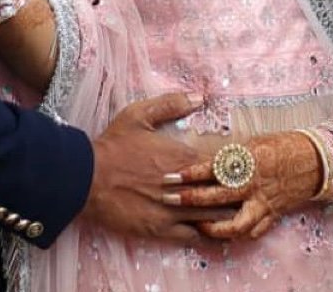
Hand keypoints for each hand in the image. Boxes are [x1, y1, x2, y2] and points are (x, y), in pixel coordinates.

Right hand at [82, 92, 239, 242]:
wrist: (86, 179)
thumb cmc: (114, 145)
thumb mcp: (139, 115)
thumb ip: (171, 104)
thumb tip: (199, 96)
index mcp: (182, 157)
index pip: (222, 165)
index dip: (233, 166)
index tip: (239, 165)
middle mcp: (182, 186)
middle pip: (222, 193)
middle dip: (235, 191)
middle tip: (246, 189)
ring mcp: (172, 211)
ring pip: (212, 218)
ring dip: (224, 213)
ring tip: (234, 210)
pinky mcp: (160, 230)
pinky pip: (192, 237)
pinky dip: (205, 234)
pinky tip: (211, 230)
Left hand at [162, 131, 320, 240]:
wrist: (312, 160)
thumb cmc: (280, 145)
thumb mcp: (252, 141)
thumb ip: (230, 154)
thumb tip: (204, 158)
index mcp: (249, 160)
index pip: (213, 168)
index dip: (190, 173)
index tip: (171, 176)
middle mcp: (254, 184)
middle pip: (217, 196)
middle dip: (191, 199)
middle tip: (169, 198)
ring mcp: (263, 203)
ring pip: (234, 224)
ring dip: (212, 227)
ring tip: (196, 224)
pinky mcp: (271, 216)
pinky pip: (252, 232)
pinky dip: (236, 235)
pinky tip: (221, 233)